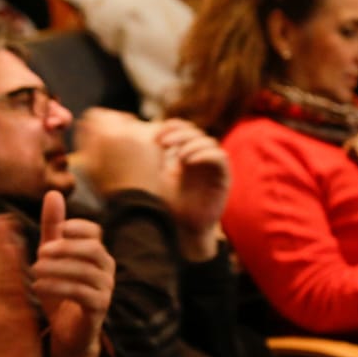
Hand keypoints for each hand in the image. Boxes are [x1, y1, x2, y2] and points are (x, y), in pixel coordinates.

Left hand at [33, 192, 113, 356]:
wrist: (65, 334)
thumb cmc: (59, 292)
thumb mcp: (51, 257)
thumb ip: (52, 228)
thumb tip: (53, 192)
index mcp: (96, 253)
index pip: (94, 231)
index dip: (77, 227)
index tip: (58, 229)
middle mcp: (106, 269)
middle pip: (92, 249)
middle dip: (66, 248)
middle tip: (40, 253)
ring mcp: (105, 290)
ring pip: (86, 271)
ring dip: (58, 268)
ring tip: (34, 271)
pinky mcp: (98, 309)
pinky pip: (82, 293)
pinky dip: (59, 287)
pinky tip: (38, 287)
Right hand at [74, 108, 160, 196]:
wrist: (134, 202)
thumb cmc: (108, 187)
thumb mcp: (88, 164)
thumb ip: (85, 140)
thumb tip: (83, 123)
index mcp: (102, 134)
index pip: (95, 114)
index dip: (94, 124)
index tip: (96, 134)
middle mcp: (122, 129)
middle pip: (116, 116)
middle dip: (114, 127)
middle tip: (115, 145)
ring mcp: (140, 134)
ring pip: (133, 123)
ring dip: (130, 132)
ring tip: (129, 152)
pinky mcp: (155, 141)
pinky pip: (149, 131)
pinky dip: (146, 139)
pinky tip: (142, 154)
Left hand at [156, 120, 229, 260]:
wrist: (181, 229)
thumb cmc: (166, 205)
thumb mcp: (155, 178)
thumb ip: (150, 160)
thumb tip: (134, 141)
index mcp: (183, 153)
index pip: (182, 129)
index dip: (171, 127)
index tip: (155, 136)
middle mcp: (199, 157)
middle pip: (194, 132)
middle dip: (179, 134)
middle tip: (164, 142)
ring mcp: (211, 166)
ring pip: (208, 141)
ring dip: (191, 143)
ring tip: (177, 154)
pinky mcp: (223, 177)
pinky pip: (220, 158)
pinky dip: (205, 154)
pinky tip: (188, 161)